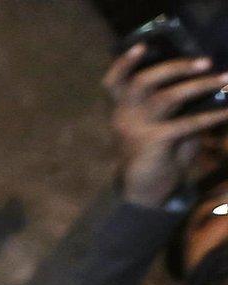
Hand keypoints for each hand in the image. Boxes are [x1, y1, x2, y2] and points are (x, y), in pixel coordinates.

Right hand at [107, 44, 227, 207]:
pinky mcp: (153, 142)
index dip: (124, 63)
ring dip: (199, 85)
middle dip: (175, 67)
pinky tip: (227, 112)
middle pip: (142, 82)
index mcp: (122, 110)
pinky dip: (210, 116)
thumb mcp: (163, 125)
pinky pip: (186, 123)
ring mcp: (136, 129)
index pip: (114, 82)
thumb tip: (206, 83)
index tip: (142, 46)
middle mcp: (124, 116)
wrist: (147, 191)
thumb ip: (175, 106)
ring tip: (223, 78)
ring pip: (166, 97)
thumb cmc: (158, 154)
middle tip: (205, 62)